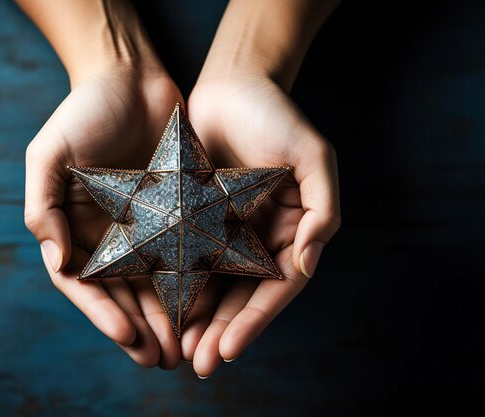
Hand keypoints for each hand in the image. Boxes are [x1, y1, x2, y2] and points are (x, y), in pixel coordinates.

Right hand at [24, 66, 183, 368]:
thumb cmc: (84, 112)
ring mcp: (145, 227)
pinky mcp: (177, 214)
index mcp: (76, 228)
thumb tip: (57, 260)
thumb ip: (42, 206)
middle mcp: (111, 235)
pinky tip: (208, 309)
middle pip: (124, 293)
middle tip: (161, 359)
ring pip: (157, 284)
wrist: (131, 78)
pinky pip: (185, 254)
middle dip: (141, 328)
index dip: (102, 313)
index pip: (85, 283)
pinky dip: (192, 283)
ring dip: (168, 319)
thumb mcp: (48, 154)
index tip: (126, 336)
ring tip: (184, 349)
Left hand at [182, 73, 340, 376]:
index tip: (229, 349)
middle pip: (243, 296)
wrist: (233, 85)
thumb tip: (308, 263)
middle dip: (223, 333)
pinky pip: (187, 259)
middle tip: (199, 365)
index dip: (256, 321)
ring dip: (199, 321)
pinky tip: (162, 311)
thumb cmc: (277, 116)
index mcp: (292, 232)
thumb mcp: (314, 157)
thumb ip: (322, 209)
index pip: (277, 289)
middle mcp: (260, 239)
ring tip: (180, 351)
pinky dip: (178, 287)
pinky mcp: (196, 219)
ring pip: (214, 286)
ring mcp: (227, 232)